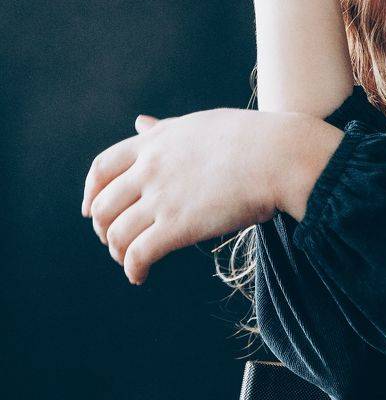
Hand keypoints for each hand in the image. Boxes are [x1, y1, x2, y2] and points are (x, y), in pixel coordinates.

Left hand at [81, 108, 308, 284]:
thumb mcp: (198, 124)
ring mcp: (162, 197)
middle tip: (112, 240)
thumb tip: (140, 123)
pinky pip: (138, 253)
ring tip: (129, 262)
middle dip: (102, 227)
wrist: (279, 156)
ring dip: (117, 252)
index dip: (92, 192)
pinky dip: (132, 268)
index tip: (91, 208)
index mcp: (155, 142)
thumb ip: (164, 129)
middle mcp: (150, 168)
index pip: (102, 167)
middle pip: (104, 204)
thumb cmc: (252, 139)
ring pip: (116, 232)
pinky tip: (139, 276)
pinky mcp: (178, 226)